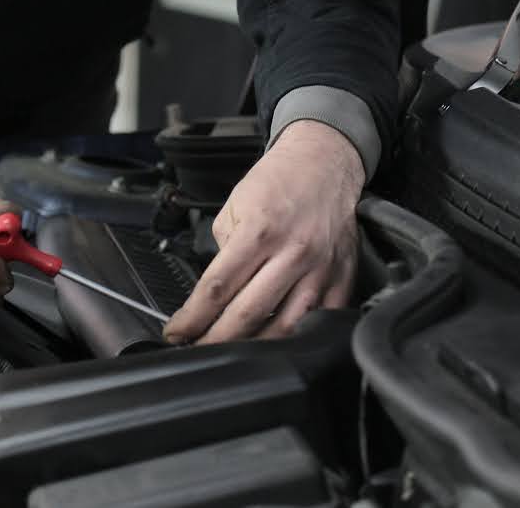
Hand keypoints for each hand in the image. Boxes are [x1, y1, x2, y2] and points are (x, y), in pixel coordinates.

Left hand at [163, 120, 364, 344]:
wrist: (324, 162)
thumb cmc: (278, 181)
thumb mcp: (235, 206)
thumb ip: (224, 250)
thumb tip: (215, 292)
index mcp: (260, 232)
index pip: (217, 288)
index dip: (193, 318)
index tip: (176, 333)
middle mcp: (293, 253)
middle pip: (248, 315)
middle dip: (215, 341)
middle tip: (196, 352)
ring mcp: (321, 270)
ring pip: (286, 328)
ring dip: (254, 351)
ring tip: (232, 357)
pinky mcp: (343, 279)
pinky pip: (321, 322)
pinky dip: (297, 340)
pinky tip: (277, 348)